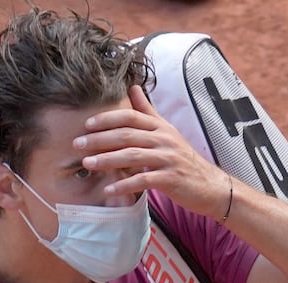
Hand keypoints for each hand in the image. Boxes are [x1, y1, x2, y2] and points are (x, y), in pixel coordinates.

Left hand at [75, 85, 230, 219]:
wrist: (210, 185)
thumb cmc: (183, 159)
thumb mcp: (166, 131)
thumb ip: (147, 111)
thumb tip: (133, 87)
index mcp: (160, 127)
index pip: (131, 117)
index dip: (108, 119)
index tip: (87, 124)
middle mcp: (164, 139)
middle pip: (128, 135)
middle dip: (100, 139)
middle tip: (77, 144)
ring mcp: (168, 159)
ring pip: (133, 156)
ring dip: (107, 160)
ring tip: (87, 164)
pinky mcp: (171, 179)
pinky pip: (143, 180)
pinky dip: (124, 185)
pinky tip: (108, 190)